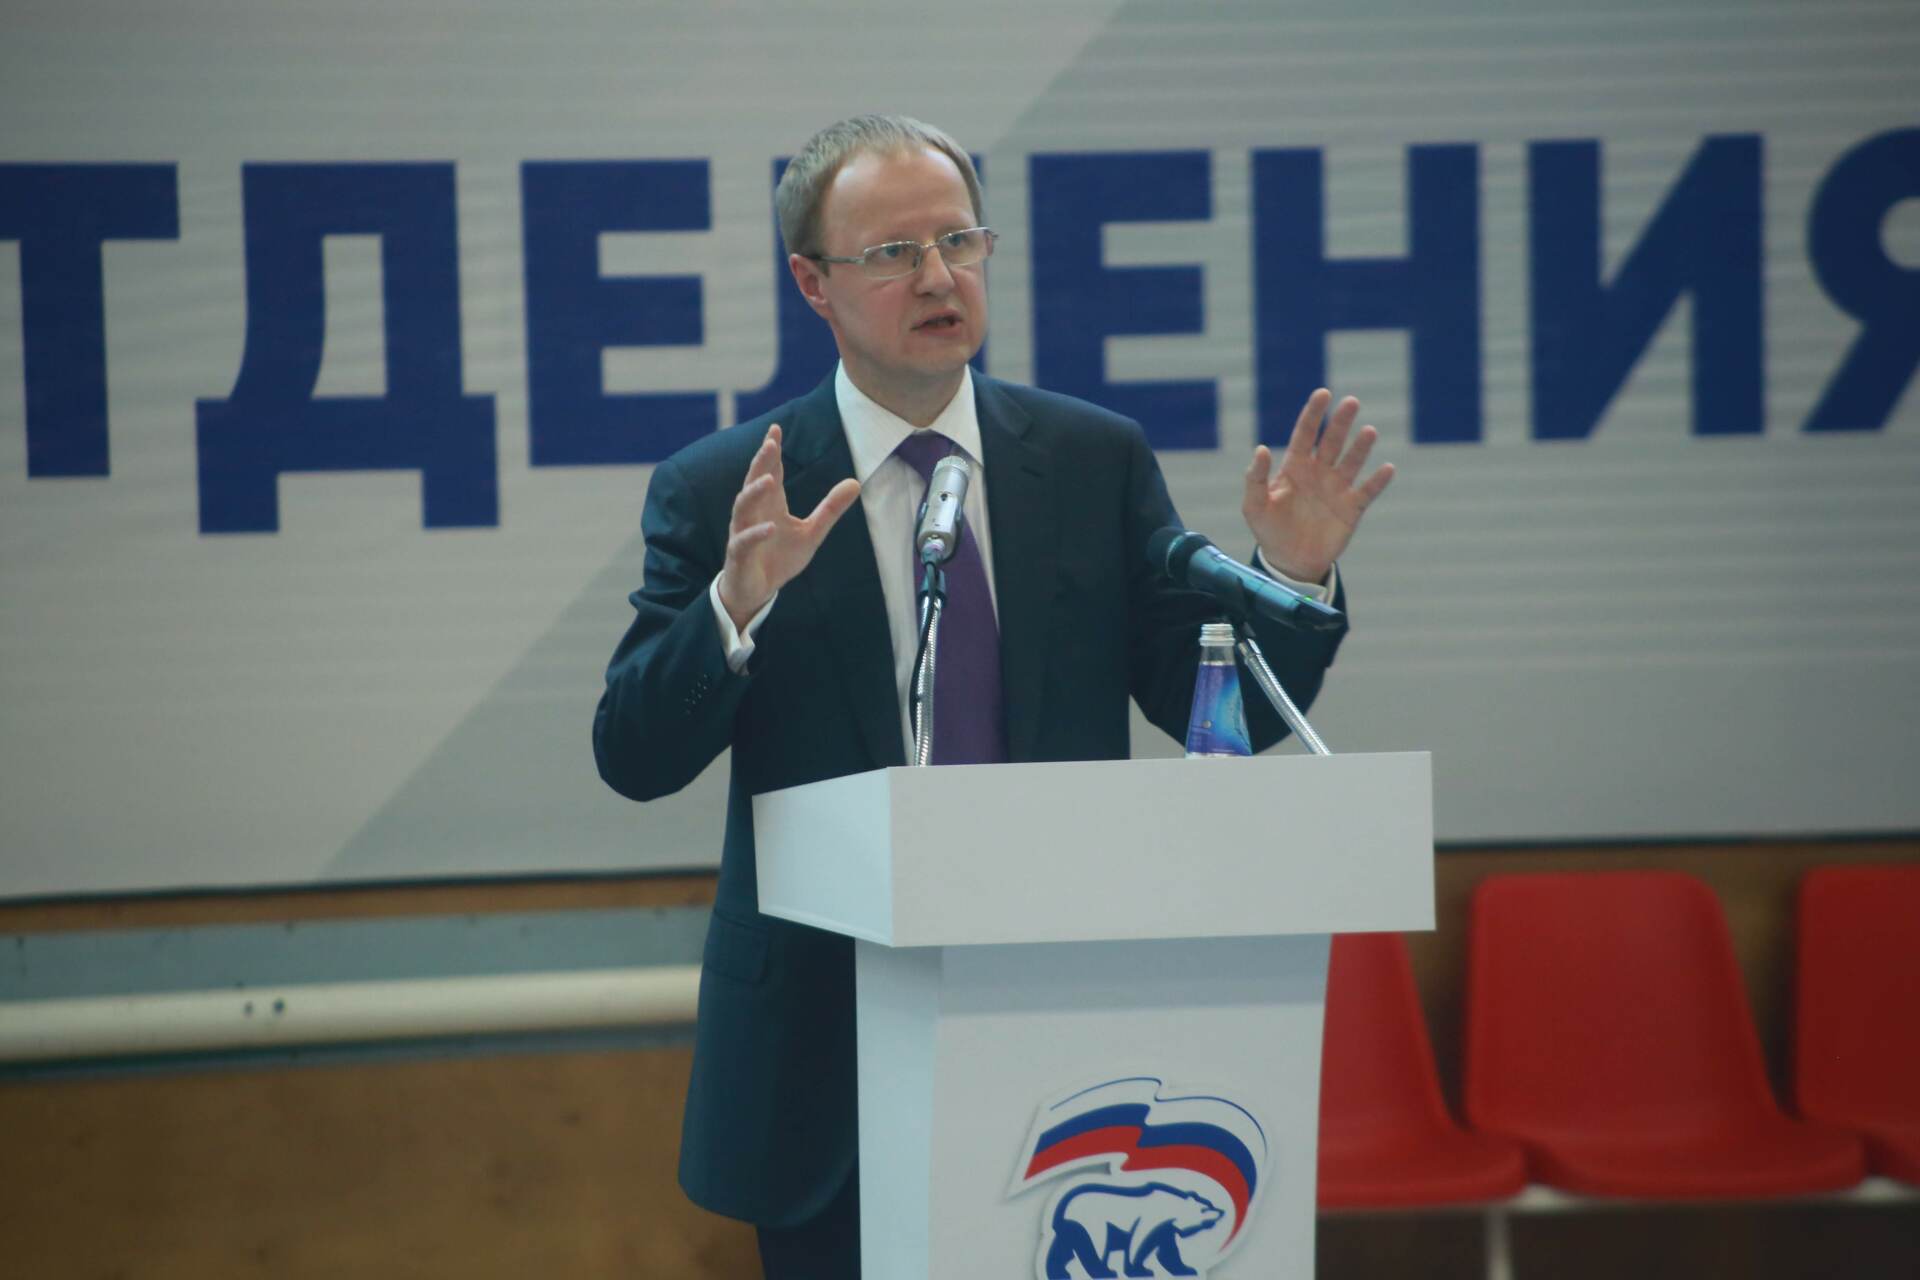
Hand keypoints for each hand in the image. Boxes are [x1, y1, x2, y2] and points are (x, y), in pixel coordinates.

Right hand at [716, 424, 860, 628]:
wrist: (756, 591)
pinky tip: (771, 527)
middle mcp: (752, 513)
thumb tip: (855, 482)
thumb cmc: (779, 558)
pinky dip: (757, 533)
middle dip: (761, 462)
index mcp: (769, 504)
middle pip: (754, 481)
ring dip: (755, 492)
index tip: (776, 429)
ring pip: (743, 506)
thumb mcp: (811, 533)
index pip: (769, 471)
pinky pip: (744, 541)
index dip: (771, 451)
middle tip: (770, 443)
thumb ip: (830, 509)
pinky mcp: (739, 554)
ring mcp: (743, 532)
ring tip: (770, 480)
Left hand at [1242, 389, 1395, 583]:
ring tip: (1369, 431)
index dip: (1314, 414)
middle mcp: (1319, 473)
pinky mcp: (1351, 508)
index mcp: (1295, 467)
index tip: (1323, 393)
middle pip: (1332, 441)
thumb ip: (1255, 478)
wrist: (1290, 561)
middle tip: (1351, 402)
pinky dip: (1378, 481)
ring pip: (1352, 461)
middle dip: (1341, 422)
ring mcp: (1337, 489)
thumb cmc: (1269, 531)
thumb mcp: (1254, 506)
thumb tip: (1260, 449)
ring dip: (1361, 447)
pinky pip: (1367, 491)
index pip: (1305, 434)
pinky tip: (1387, 468)